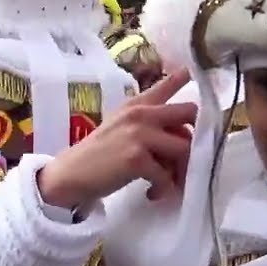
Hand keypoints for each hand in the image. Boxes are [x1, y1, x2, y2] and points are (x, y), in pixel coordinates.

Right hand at [38, 70, 196, 208]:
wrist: (70, 174)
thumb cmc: (99, 154)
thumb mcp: (121, 126)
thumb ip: (148, 123)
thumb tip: (181, 135)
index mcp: (136, 105)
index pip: (165, 84)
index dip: (182, 77)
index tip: (190, 72)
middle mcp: (140, 114)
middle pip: (188, 113)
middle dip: (196, 137)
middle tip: (187, 158)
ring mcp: (139, 135)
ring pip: (184, 147)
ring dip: (182, 170)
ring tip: (168, 182)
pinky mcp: (137, 158)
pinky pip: (167, 175)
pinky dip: (163, 189)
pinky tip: (152, 193)